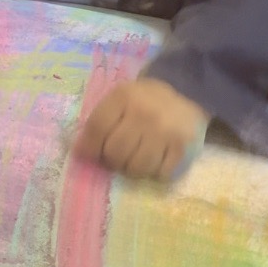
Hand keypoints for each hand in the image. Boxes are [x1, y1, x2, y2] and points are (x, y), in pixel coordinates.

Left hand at [73, 79, 209, 179]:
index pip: (97, 129)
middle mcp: (144, 114)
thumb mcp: (119, 99)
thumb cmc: (144, 100)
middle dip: (112, 161)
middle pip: (116, 153)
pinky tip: (155, 160)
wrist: (186, 92)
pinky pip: (161, 174)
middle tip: (118, 156)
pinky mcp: (184, 147)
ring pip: (137, 168)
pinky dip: (155, 172)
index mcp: (123, 97)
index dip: (89, 148)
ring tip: (136, 159)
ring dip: (133, 169)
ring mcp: (166, 132)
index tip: (90, 155)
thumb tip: (81, 153)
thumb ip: (99, 121)